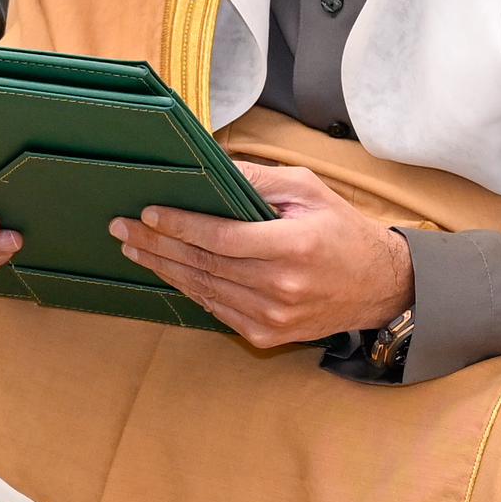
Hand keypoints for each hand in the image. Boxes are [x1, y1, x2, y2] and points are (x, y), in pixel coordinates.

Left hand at [111, 161, 413, 348]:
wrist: (377, 287)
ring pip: (205, 289)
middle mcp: (282, 286)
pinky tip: (167, 272)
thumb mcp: (309, 190)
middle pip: (205, 264)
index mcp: (294, 245)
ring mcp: (274, 315)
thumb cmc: (341, 230)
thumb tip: (211, 167)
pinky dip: (189, 289)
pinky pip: (217, 309)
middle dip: (158, 244)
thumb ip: (259, 179)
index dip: (180, 225)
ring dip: (164, 268)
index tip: (148, 211)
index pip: (222, 237)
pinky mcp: (268, 334)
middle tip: (123, 227)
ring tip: (134, 248)